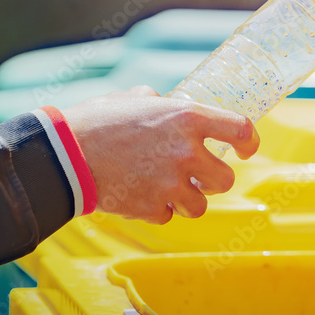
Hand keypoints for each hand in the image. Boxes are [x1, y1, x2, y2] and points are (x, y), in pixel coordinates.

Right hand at [61, 85, 259, 224]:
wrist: (65, 153)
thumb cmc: (98, 120)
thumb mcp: (135, 99)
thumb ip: (162, 105)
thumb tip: (169, 107)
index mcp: (187, 118)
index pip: (240, 129)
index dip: (249, 142)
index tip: (245, 150)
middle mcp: (186, 152)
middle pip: (225, 180)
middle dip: (212, 180)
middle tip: (196, 175)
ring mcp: (171, 184)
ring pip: (199, 206)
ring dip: (186, 199)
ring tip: (165, 188)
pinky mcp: (152, 208)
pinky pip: (168, 216)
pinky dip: (157, 209)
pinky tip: (139, 195)